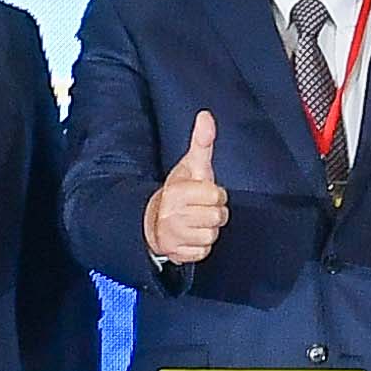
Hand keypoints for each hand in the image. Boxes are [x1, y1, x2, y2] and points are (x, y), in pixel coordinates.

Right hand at [144, 110, 231, 268]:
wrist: (152, 221)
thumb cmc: (179, 192)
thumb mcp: (190, 165)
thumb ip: (201, 142)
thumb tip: (206, 115)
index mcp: (177, 192)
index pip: (217, 195)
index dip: (214, 193)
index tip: (203, 192)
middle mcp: (173, 216)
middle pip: (218, 217)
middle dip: (214, 212)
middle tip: (200, 208)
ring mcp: (174, 237)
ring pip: (212, 235)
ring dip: (208, 229)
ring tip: (195, 222)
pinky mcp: (178, 255)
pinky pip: (203, 252)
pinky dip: (200, 246)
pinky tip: (190, 237)